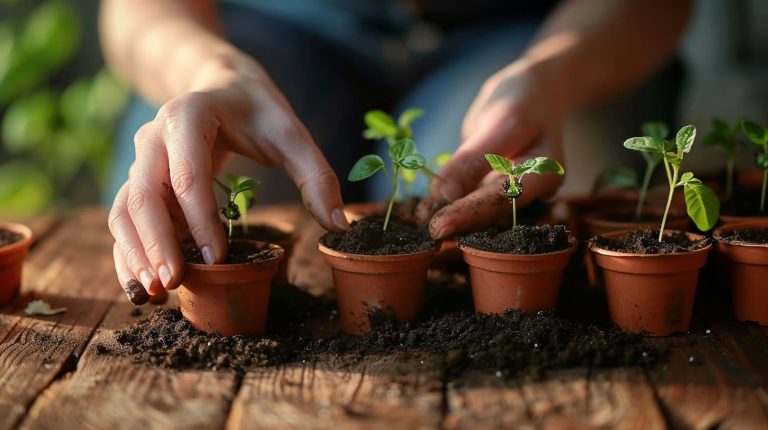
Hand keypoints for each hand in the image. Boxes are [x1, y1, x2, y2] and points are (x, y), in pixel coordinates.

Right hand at [109, 70, 348, 296]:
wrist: (222, 88)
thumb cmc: (257, 112)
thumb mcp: (291, 133)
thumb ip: (316, 175)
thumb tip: (339, 225)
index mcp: (188, 117)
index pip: (188, 174)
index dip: (200, 220)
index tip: (218, 259)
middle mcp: (153, 138)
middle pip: (144, 195)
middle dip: (157, 243)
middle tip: (174, 283)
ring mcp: (140, 161)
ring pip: (125, 210)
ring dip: (134, 254)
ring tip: (152, 294)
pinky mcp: (139, 182)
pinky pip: (124, 220)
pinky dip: (127, 253)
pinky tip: (140, 285)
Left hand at [421, 60, 564, 238]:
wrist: (530, 90)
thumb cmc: (522, 99)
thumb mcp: (503, 121)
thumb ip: (474, 158)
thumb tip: (443, 193)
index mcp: (544, 175)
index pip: (503, 201)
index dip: (470, 214)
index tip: (440, 226)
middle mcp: (530, 190)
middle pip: (490, 212)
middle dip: (457, 219)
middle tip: (427, 228)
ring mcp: (509, 190)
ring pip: (476, 209)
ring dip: (449, 213)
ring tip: (422, 217)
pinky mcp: (489, 185)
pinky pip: (467, 196)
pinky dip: (446, 201)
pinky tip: (426, 207)